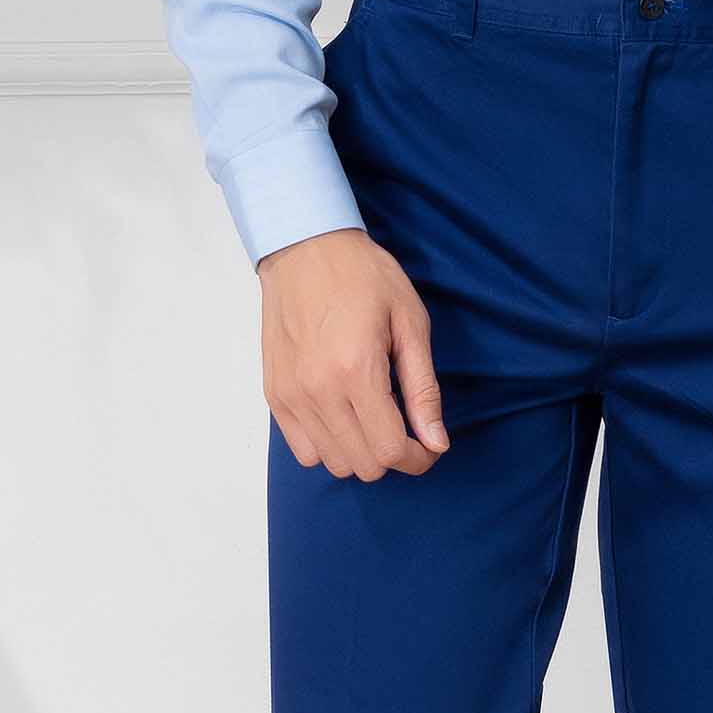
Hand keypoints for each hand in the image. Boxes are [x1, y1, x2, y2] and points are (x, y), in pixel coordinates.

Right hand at [258, 227, 448, 477]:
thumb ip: (423, 389)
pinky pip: (303, 449)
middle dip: (394, 456)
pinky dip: (328, 445)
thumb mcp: (410, 324)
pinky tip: (343, 415)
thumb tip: (437, 442)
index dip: (418, 458)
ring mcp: (291, 395)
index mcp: (356, 370)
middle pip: (363, 465)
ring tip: (373, 418)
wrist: (305, 247)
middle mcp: (318, 390)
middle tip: (406, 428)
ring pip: (332, 463)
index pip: (390, 451)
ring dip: (361, 452)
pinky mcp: (275, 394)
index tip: (429, 445)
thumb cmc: (362, 276)